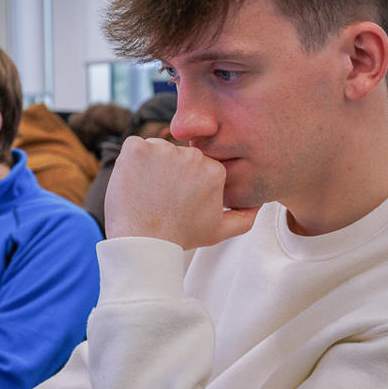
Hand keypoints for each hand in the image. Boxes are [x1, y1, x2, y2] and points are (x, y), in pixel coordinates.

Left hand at [105, 136, 258, 249]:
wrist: (144, 243)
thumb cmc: (180, 237)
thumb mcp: (220, 231)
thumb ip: (244, 216)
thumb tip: (257, 203)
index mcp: (215, 170)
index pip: (196, 164)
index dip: (183, 181)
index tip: (175, 199)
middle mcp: (192, 155)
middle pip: (177, 154)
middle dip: (168, 171)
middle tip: (160, 198)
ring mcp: (163, 149)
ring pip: (156, 149)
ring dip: (150, 165)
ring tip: (147, 193)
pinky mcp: (136, 149)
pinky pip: (133, 145)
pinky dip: (130, 160)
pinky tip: (133, 181)